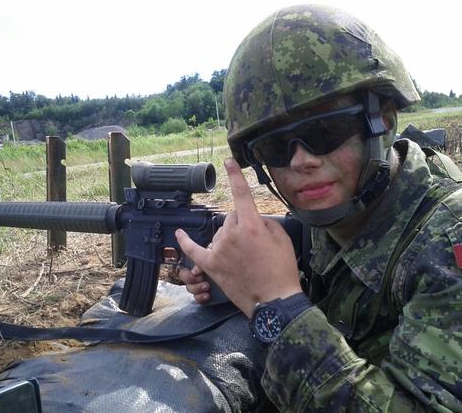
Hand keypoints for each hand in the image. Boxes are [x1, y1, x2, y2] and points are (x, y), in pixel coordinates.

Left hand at [176, 158, 302, 316]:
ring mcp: (219, 250)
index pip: (241, 194)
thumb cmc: (282, 269)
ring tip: (245, 258)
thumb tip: (253, 219)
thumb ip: (265, 222)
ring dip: (230, 238)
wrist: (274, 300)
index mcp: (251, 225)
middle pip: (232, 217)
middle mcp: (231, 234)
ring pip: (221, 232)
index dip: (234, 175)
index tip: (228, 161)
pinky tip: (180, 234)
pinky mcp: (211, 265)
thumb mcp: (282, 238)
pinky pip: (195, 250)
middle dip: (242, 225)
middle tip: (255, 246)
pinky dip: (186, 242)